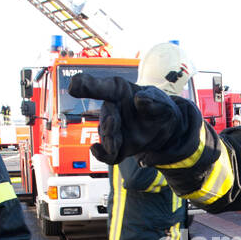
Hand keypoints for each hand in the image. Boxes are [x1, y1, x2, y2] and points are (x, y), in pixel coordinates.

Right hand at [66, 73, 182, 163]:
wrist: (167, 129)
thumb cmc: (160, 109)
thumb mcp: (163, 102)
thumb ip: (153, 101)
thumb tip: (140, 99)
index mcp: (120, 92)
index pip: (103, 87)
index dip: (88, 85)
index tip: (74, 86)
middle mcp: (112, 109)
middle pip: (105, 114)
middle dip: (108, 121)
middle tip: (112, 123)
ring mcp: (112, 128)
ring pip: (106, 135)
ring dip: (109, 140)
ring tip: (115, 145)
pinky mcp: (116, 146)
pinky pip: (106, 153)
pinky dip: (101, 154)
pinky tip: (96, 150)